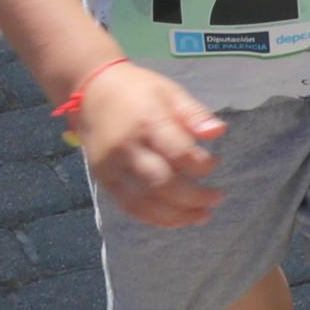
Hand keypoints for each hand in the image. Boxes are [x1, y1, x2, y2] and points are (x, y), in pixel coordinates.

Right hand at [77, 62, 225, 226]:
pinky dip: (153, 218)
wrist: (90, 91)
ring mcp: (111, 167)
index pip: (178, 153)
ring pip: (144, 202)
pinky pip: (128, 206)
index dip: (201, 165)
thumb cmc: (137, 90)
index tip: (215, 162)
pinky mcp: (103, 179)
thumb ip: (194, 113)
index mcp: (147, 122)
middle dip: (193, 197)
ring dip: (176, 215)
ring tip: (202, 216)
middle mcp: (126, 148)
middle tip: (216, 198)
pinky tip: (176, 219)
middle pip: (162, 183)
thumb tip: (218, 131)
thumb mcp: (170, 92)